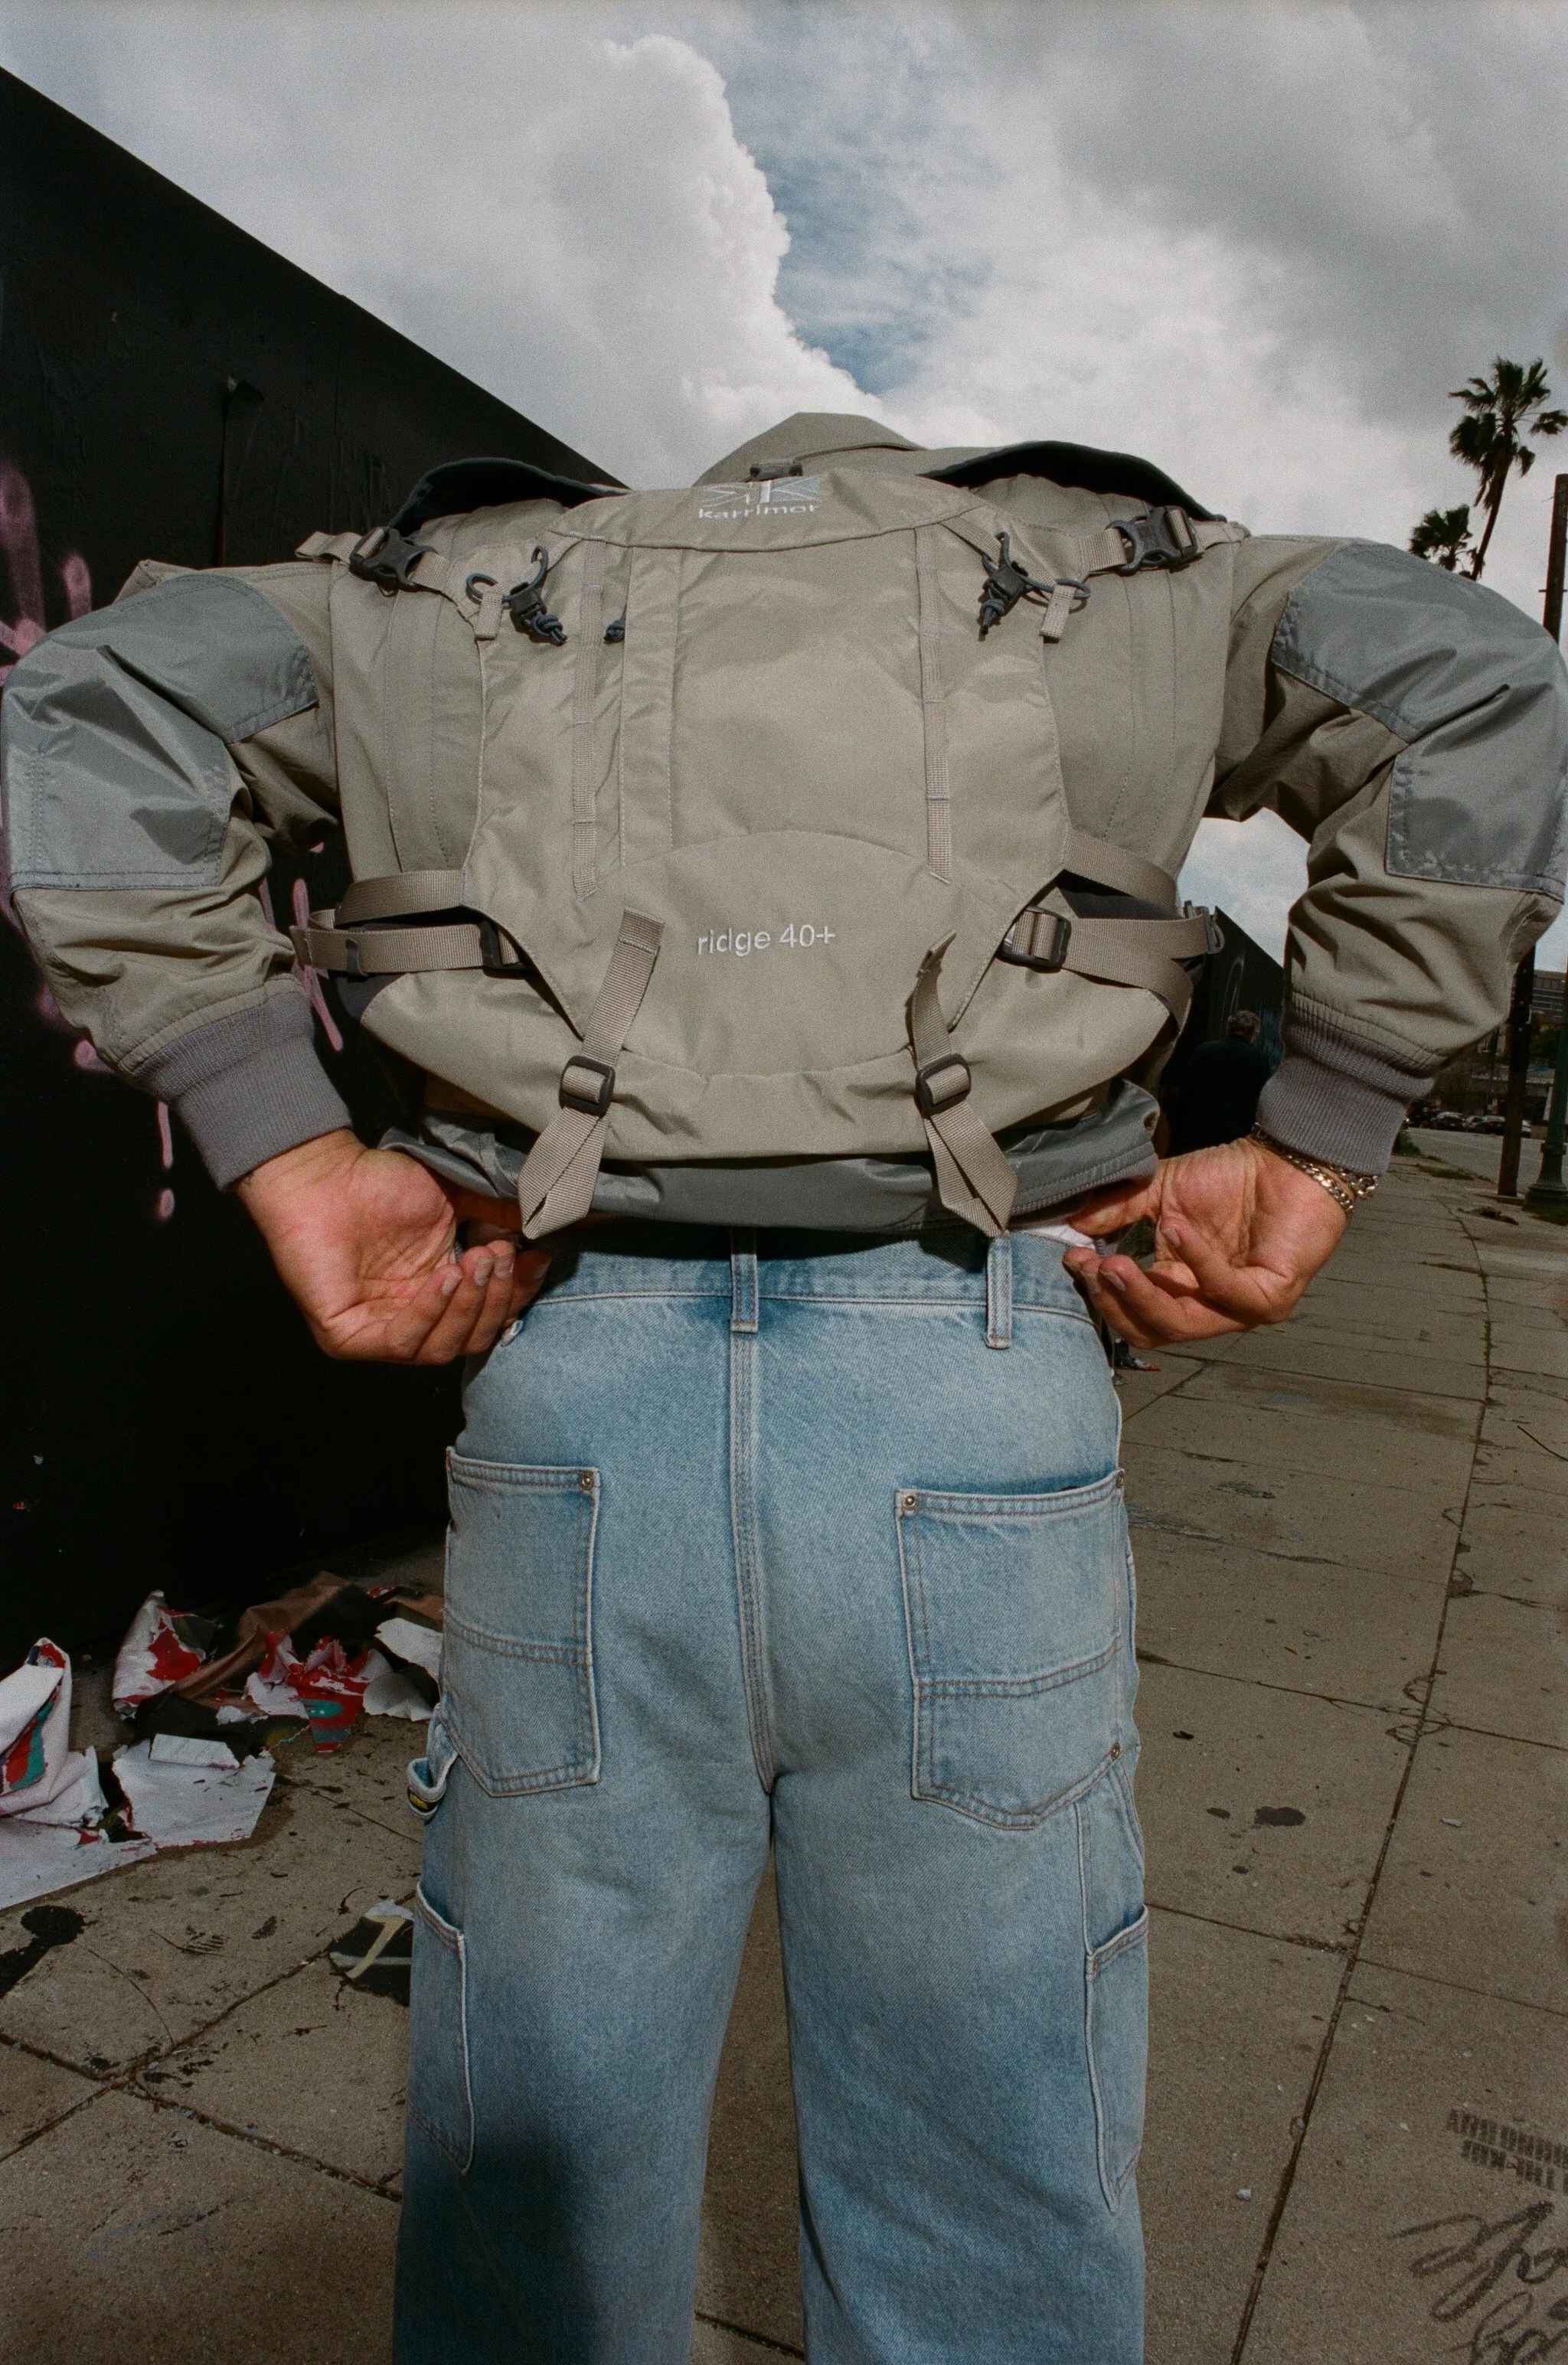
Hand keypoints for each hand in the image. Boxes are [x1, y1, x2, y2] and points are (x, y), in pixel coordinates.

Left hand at [236, 1129, 549, 1362]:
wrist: (323, 1174)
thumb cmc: (379, 1184)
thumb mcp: (454, 1202)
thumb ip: (498, 1216)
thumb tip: (547, 1225)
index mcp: (436, 1297)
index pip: (488, 1316)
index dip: (516, 1292)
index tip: (536, 1259)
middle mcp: (408, 1321)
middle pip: (472, 1339)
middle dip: (495, 1299)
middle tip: (501, 1256)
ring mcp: (377, 1334)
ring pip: (442, 1349)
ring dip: (468, 1306)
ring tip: (475, 1262)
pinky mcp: (346, 1337)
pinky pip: (401, 1342)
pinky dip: (430, 1312)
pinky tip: (444, 1277)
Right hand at [1061, 1135, 1347, 1346]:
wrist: (1291, 1159)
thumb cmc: (1232, 1178)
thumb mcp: (1162, 1192)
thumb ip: (1119, 1210)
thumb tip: (1071, 1224)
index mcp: (1181, 1291)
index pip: (1133, 1315)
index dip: (1101, 1292)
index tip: (1074, 1257)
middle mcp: (1209, 1309)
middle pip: (1150, 1330)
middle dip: (1115, 1300)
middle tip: (1092, 1265)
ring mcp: (1241, 1309)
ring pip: (1181, 1324)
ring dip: (1142, 1294)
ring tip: (1115, 1261)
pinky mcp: (1271, 1298)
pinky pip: (1223, 1290)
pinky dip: (1195, 1260)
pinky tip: (1173, 1228)